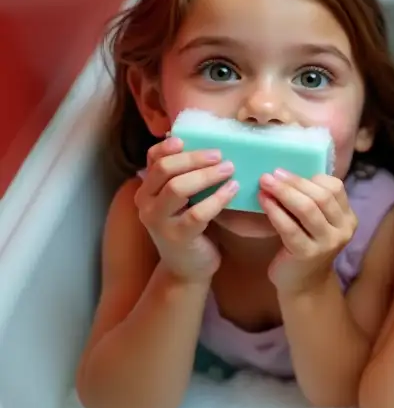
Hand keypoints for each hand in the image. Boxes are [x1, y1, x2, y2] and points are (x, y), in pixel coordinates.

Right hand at [136, 136, 235, 282]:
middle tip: (220, 154)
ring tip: (229, 169)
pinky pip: (198, 212)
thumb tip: (204, 146)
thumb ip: (185, 177)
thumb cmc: (190, 227)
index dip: (168, 147)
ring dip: (206, 175)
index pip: (152, 160)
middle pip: (165, 170)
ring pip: (178, 188)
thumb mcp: (183, 200)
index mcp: (146, 190)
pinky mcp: (178, 236)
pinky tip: (233, 189)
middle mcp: (146, 204)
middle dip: (193, 158)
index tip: (188, 140)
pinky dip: (218, 198)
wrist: (188, 268)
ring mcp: (159, 221)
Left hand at [261, 171, 357, 294]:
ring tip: (265, 183)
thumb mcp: (318, 223)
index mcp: (348, 218)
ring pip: (307, 209)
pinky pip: (289, 227)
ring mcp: (327, 243)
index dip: (311, 178)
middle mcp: (343, 230)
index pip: (335, 187)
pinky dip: (275, 211)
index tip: (287, 173)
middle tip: (271, 174)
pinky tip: (263, 201)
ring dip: (283, 192)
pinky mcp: (307, 254)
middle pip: (321, 196)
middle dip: (294, 182)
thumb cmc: (307, 246)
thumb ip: (313, 202)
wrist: (304, 284)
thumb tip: (286, 173)